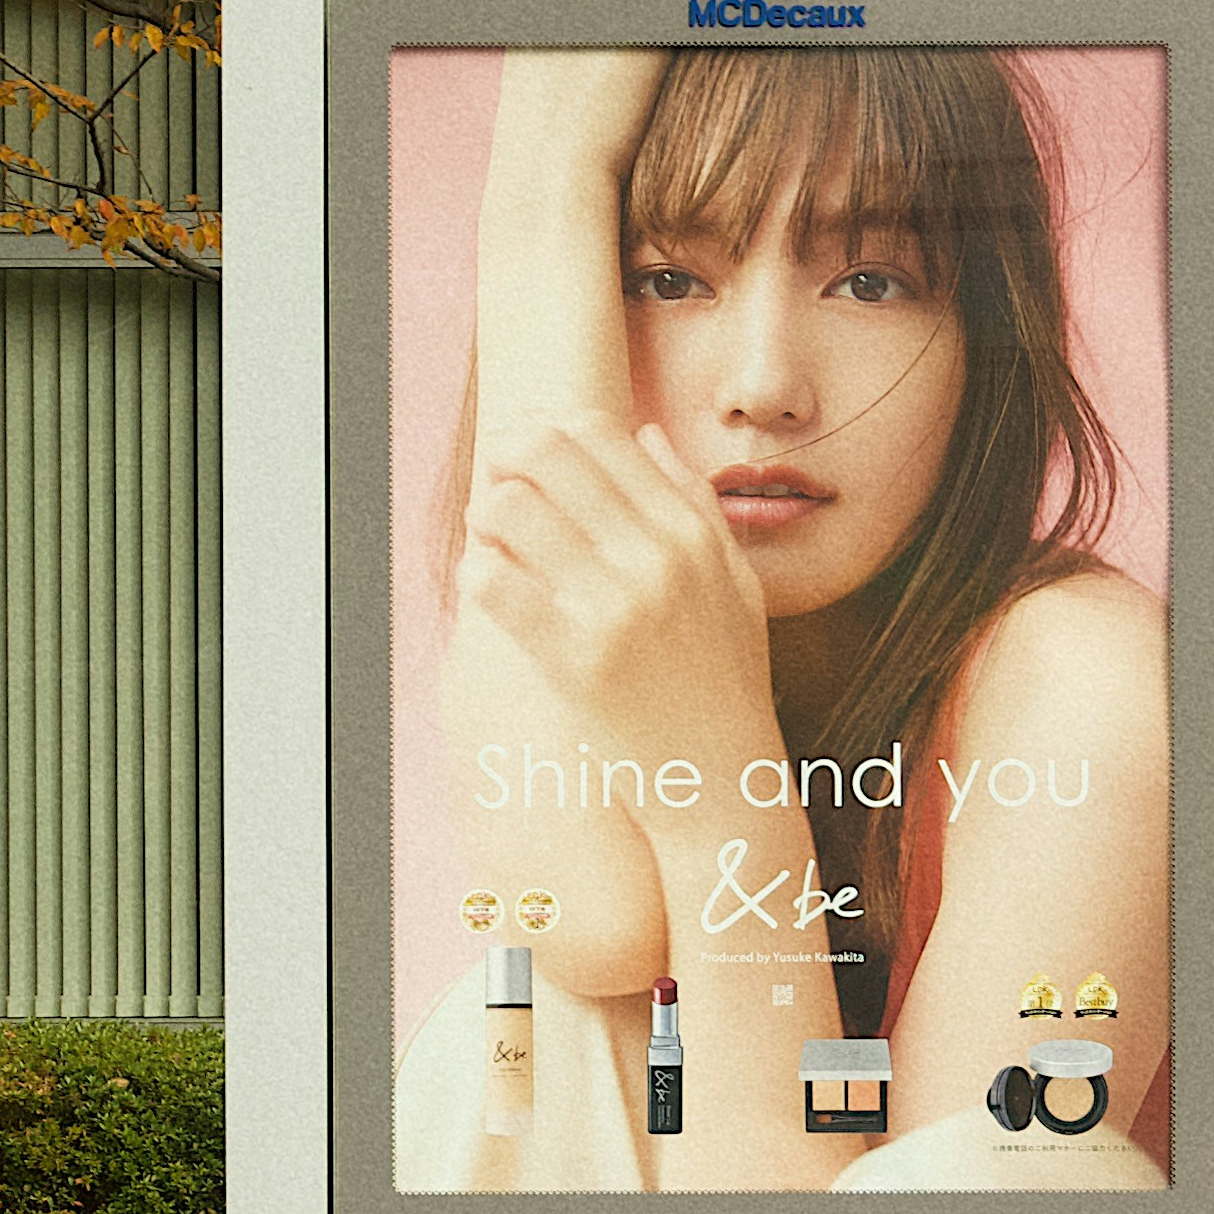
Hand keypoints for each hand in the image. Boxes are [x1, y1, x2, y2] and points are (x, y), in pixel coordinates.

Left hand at [462, 420, 773, 770]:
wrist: (724, 781)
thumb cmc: (726, 683)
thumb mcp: (736, 582)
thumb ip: (696, 502)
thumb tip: (647, 431)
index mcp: (691, 533)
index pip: (603, 434)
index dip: (550, 432)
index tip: (532, 460)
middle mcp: (657, 559)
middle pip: (548, 455)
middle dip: (505, 460)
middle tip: (498, 490)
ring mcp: (616, 609)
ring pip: (511, 510)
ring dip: (486, 516)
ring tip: (493, 542)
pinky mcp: (576, 662)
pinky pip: (494, 584)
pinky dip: (477, 573)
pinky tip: (488, 587)